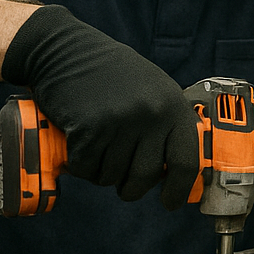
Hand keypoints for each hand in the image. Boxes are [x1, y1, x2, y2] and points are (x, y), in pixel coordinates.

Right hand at [1, 5, 198, 207]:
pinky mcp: (89, 128)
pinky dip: (81, 166)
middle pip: (146, 176)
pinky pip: (87, 168)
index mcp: (173, 106)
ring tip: (99, 154)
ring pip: (113, 175)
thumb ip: (168, 123)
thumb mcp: (155, 89)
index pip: (187, 161)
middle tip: (124, 186)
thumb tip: (179, 168)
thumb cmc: (113, 73)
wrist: (67, 50)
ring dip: (103, 174)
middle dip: (132, 189)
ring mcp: (120, 121)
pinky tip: (80, 148)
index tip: (171, 203)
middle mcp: (151, 115)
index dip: (179, 189)